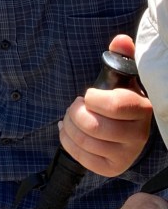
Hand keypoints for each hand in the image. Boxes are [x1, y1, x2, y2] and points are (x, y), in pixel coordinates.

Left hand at [58, 35, 151, 176]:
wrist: (125, 128)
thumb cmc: (121, 99)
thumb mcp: (123, 77)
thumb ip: (121, 57)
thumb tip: (120, 40)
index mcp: (142, 110)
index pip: (115, 106)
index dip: (93, 99)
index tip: (89, 95)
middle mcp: (138, 136)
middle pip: (94, 126)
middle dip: (75, 112)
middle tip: (77, 106)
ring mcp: (126, 155)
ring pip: (84, 141)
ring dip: (69, 125)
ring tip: (72, 118)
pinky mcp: (110, 168)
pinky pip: (80, 156)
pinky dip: (66, 140)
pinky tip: (69, 131)